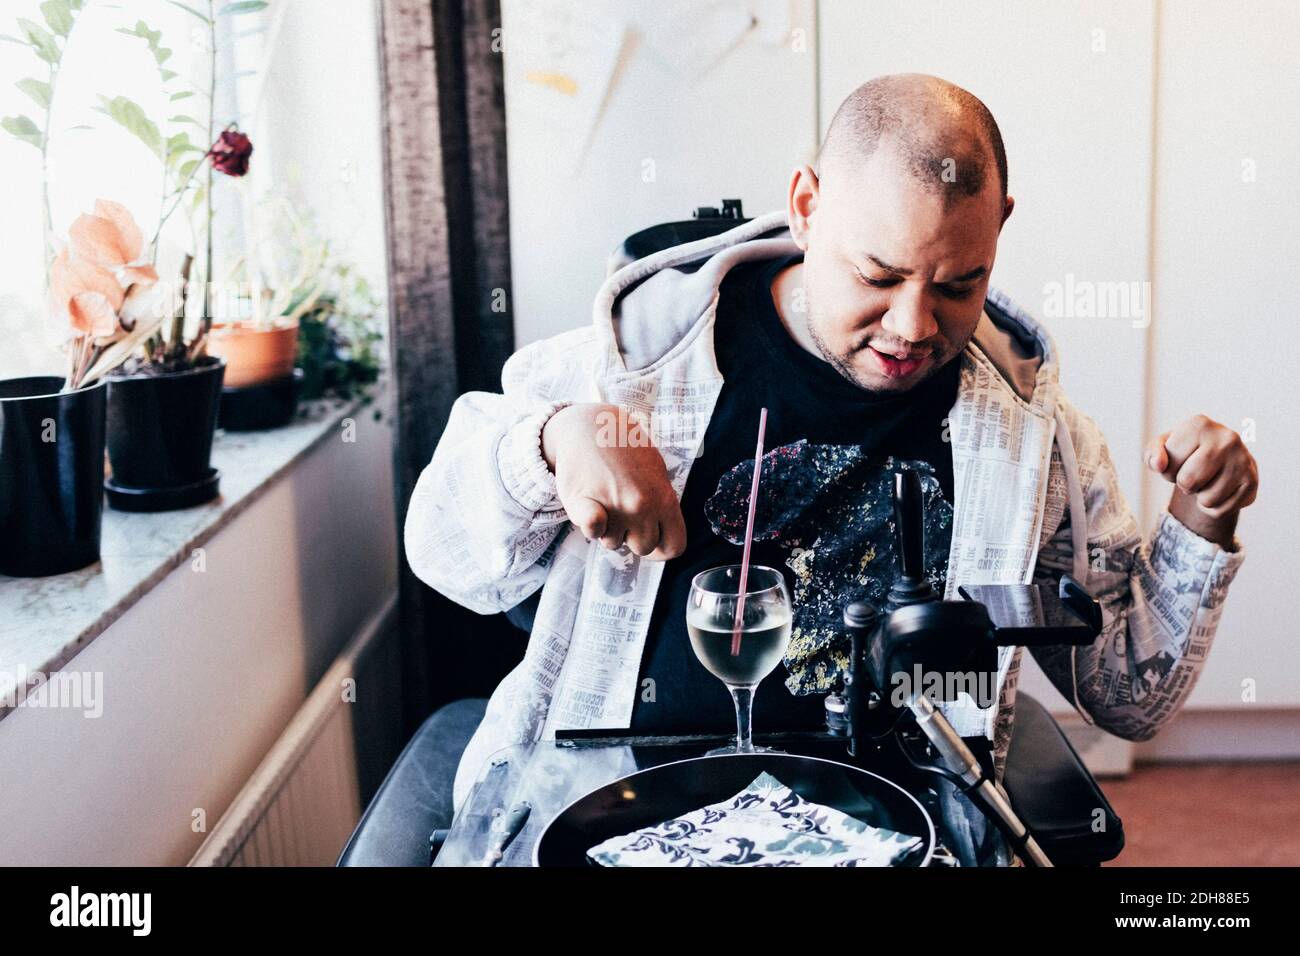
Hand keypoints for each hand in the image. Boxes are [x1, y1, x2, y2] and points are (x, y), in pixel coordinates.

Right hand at [541, 403, 686, 559]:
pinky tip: (591, 509)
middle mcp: (642, 506)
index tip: (653, 540)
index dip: (663, 548)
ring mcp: (614, 506)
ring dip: (608, 530)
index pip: (675, 546)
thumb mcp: (656, 470)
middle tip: (623, 512)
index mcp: (664, 498)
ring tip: (605, 500)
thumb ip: (662, 503)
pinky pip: (593, 532)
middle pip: (642, 548)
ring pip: (613, 542)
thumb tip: (664, 534)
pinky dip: (591, 527)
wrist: (589, 425)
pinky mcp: (586, 504)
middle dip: (633, 537)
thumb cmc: (623, 447)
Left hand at [1145, 414, 1257, 547]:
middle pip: (1188, 482)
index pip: (1167, 466)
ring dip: (1201, 496)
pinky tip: (1221, 488)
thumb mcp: (1163, 448)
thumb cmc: (1186, 452)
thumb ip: (1152, 454)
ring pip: (1207, 500)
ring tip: (1208, 478)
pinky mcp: (1251, 482)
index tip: (1179, 460)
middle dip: (1184, 484)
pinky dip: (1214, 506)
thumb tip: (1158, 465)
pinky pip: (1221, 510)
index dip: (1167, 470)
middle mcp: (1227, 438)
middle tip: (1193, 472)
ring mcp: (1243, 460)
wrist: (1221, 459)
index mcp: (1200, 424)